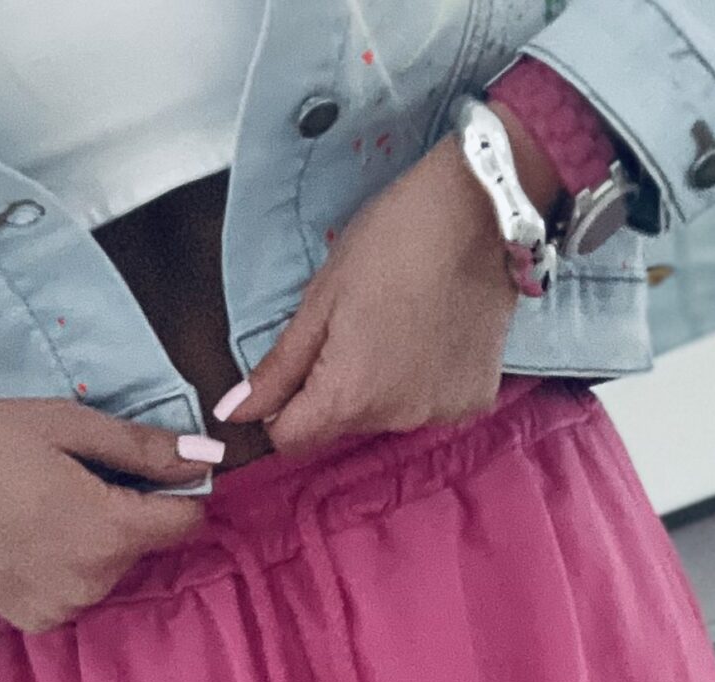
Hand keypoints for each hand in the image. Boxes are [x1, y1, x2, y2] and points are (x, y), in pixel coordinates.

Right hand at [0, 400, 217, 633]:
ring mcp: (65, 608)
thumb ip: (143, 449)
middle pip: (143, 546)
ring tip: (43, 507)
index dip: (177, 492)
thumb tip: (205, 459)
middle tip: (71, 480)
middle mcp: (96, 582)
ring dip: (93, 542)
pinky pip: (75, 591)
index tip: (147, 470)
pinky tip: (27, 539)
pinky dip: (63, 567)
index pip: (185, 521)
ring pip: (109, 570)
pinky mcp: (38, 620)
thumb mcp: (68, 426)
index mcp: (110, 531)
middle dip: (124, 514)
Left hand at [225, 103, 562, 454]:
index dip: (283, 407)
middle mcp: (395, 419)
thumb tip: (234, 411)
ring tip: (401, 323)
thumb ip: (279, 367)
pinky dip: (425, 378)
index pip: (291, 439)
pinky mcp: (473, 401)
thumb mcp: (322, 297)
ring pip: (386, 414)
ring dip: (383, 382)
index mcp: (347, 396)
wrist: (481, 210)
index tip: (296, 370)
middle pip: (340, 425)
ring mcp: (439, 413)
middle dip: (337, 386)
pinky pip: (430, 403)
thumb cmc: (394, 239)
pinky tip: (435, 332)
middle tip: (358, 323)